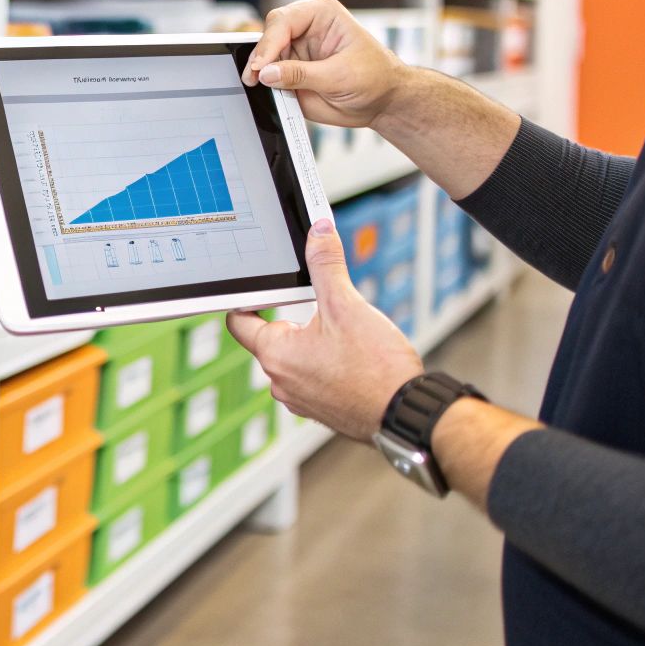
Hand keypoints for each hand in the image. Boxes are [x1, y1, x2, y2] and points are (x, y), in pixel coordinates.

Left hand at [228, 217, 423, 440]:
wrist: (406, 413)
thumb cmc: (375, 368)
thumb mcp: (347, 305)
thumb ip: (326, 265)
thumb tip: (318, 232)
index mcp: (275, 354)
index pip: (238, 320)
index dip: (250, 299)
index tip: (266, 287)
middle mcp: (280, 381)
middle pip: (271, 338)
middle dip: (293, 319)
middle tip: (320, 306)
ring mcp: (299, 400)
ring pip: (294, 359)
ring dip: (311, 343)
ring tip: (342, 336)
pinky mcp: (321, 411)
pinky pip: (312, 379)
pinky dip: (325, 365)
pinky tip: (351, 358)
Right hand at [241, 0, 411, 128]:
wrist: (382, 102)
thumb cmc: (374, 78)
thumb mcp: (340, 76)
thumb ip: (301, 74)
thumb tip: (268, 73)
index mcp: (321, 15)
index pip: (284, 20)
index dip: (269, 42)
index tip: (261, 65)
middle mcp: (305, 28)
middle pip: (269, 34)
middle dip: (260, 55)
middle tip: (254, 76)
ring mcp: (296, 50)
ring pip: (264, 55)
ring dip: (259, 71)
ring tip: (257, 85)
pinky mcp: (291, 70)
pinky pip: (269, 74)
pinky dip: (264, 84)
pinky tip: (265, 91)